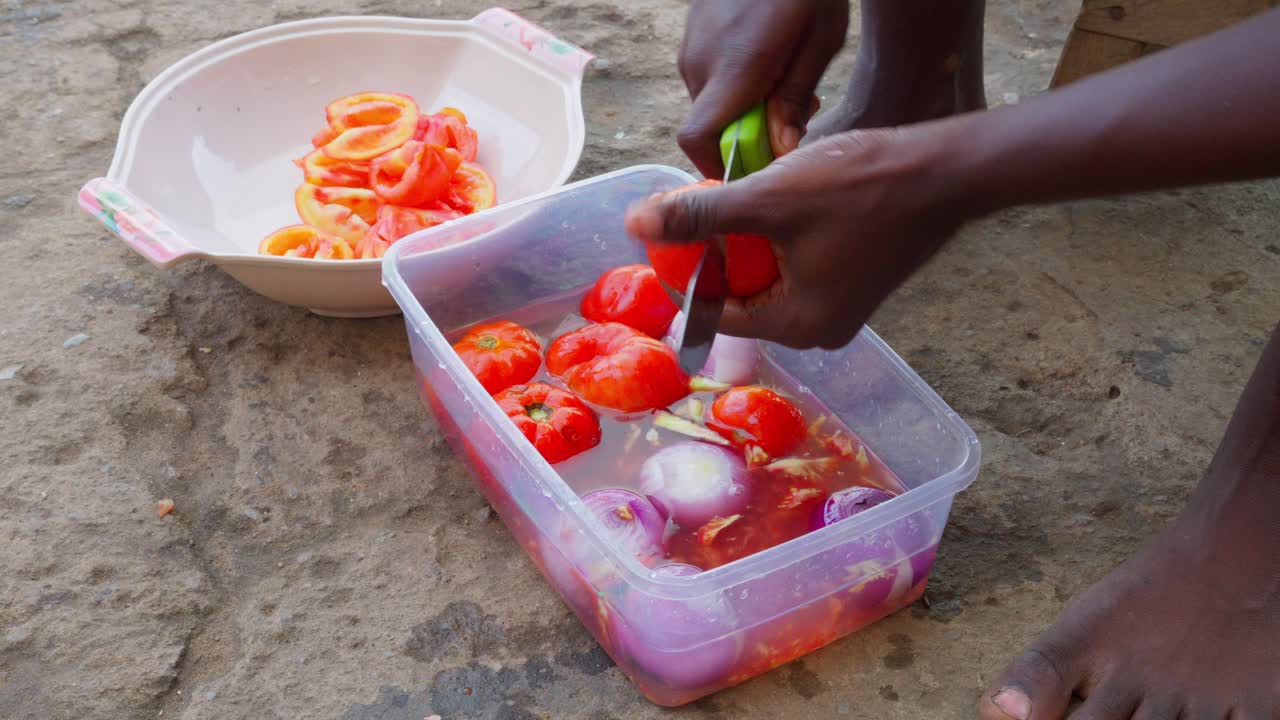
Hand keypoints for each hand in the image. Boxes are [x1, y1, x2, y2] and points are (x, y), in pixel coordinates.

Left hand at [626, 125, 976, 348]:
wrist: (947, 171)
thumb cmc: (860, 188)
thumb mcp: (768, 199)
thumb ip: (700, 215)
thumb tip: (636, 224)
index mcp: (798, 326)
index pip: (714, 312)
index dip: (682, 272)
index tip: (663, 233)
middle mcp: (820, 330)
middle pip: (741, 298)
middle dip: (712, 257)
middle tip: (688, 211)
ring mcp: (842, 307)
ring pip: (769, 280)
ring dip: (743, 245)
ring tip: (724, 200)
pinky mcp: (856, 282)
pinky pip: (796, 269)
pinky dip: (775, 242)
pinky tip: (766, 203)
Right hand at [678, 0, 847, 176]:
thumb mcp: (819, 44)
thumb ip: (795, 100)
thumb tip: (780, 150)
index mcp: (734, 69)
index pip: (697, 138)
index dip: (716, 165)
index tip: (750, 170)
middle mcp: (700, 62)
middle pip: (710, 125)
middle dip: (745, 135)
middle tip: (791, 119)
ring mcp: (691, 47)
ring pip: (710, 102)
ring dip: (741, 108)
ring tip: (783, 83)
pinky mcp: (692, 36)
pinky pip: (707, 76)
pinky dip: (733, 84)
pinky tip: (766, 63)